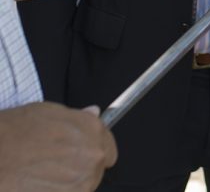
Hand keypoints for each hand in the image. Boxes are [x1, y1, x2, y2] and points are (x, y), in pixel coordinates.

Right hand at [0, 103, 116, 190]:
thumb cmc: (14, 131)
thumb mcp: (47, 112)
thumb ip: (77, 118)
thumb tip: (94, 113)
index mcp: (93, 131)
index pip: (108, 148)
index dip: (93, 150)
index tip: (81, 153)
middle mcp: (93, 156)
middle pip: (96, 169)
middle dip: (79, 167)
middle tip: (54, 164)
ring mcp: (81, 182)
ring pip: (82, 186)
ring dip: (67, 183)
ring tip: (41, 174)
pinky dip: (55, 191)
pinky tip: (37, 184)